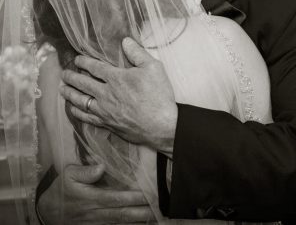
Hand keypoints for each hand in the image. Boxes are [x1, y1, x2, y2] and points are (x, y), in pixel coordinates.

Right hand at [38, 163, 154, 224]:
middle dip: (142, 212)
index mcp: (91, 198)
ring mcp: (96, 223)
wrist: (46, 211)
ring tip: (155, 216)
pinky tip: (140, 224)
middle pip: (123, 214)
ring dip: (138, 221)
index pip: (117, 199)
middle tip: (159, 209)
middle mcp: (96, 213)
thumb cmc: (61, 189)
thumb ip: (84, 171)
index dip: (134, 198)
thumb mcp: (68, 175)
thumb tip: (101, 166)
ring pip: (120, 223)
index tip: (149, 195)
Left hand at [60, 37, 177, 155]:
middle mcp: (106, 94)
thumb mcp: (153, 67)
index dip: (84, 62)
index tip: (77, 59)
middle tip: (64, 74)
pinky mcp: (107, 123)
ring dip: (70, 94)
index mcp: (116, 78)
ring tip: (62, 89)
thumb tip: (125, 41)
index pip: (95, 67)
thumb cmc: (158, 95)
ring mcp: (105, 110)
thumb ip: (137, 53)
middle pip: (83, 84)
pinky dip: (77, 112)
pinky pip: (87, 117)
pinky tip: (74, 110)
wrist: (161, 125)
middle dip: (72, 77)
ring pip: (81, 101)